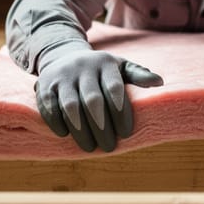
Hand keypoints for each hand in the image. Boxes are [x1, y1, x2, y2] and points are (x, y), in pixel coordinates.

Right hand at [35, 49, 162, 151]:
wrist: (63, 56)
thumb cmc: (99, 69)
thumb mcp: (119, 66)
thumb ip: (138, 75)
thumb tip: (159, 82)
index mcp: (104, 63)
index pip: (114, 89)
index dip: (121, 113)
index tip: (126, 133)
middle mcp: (82, 67)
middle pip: (92, 100)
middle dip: (102, 127)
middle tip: (109, 147)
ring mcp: (62, 76)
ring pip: (70, 105)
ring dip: (81, 130)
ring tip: (90, 147)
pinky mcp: (45, 85)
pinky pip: (49, 106)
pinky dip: (56, 121)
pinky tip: (65, 135)